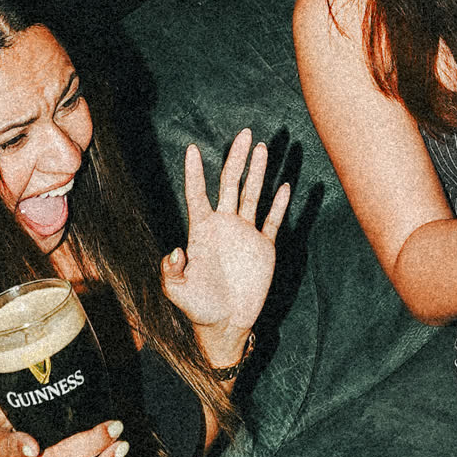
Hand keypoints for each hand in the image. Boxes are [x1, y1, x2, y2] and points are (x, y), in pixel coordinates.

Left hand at [162, 133, 289, 334]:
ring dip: (258, 171)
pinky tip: (285, 185)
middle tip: (245, 134)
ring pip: (253, 195)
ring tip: (264, 148)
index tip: (191, 149)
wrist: (226, 323)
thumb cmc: (198, 307)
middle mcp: (224, 225)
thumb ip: (171, 272)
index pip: (198, 194)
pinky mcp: (264, 247)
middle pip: (231, 184)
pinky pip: (273, 220)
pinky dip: (279, 203)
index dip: (194, 173)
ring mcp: (245, 234)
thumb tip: (174, 251)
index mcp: (202, 231)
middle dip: (237, 158)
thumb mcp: (178, 292)